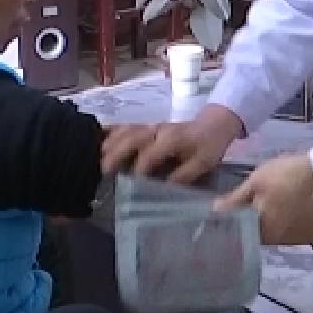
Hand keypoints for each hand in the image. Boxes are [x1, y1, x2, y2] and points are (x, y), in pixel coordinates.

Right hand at [105, 106, 244, 184]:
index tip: (132, 183)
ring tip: (98, 157)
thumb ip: (184, 175)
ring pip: (126, 130)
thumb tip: (164, 187)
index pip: (150, 154)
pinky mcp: (148, 127)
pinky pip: (127, 127)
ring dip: (111, 142)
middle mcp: (158, 130)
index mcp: (172, 139)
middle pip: (132, 138)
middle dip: (116, 153)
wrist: (213, 124)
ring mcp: (152, 127)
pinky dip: (113, 132)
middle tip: (104, 170)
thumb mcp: (202, 163)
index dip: (140, 169)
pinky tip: (101, 139)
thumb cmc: (208, 146)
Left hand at [215, 153, 312, 243]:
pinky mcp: (285, 221)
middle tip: (218, 209)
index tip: (210, 215)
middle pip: (244, 231)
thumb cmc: (282, 175)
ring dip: (244, 218)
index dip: (222, 223)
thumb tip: (214, 210)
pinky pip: (264, 223)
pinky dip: (256, 216)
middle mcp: (270, 234)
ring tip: (231, 206)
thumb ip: (234, 199)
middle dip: (232, 221)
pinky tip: (250, 205)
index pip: (234, 231)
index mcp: (261, 226)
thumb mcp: (254, 183)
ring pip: (254, 227)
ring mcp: (279, 229)